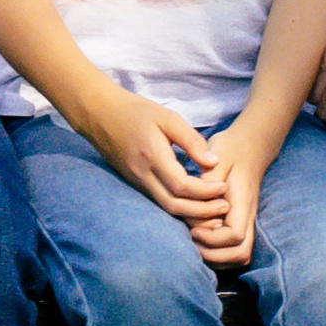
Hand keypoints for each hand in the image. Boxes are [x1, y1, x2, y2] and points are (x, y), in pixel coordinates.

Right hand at [80, 81, 218, 219]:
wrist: (101, 114)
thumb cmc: (136, 111)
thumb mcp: (168, 117)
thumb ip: (191, 140)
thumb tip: (213, 162)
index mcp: (153, 157)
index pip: (182, 186)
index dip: (205, 192)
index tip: (224, 187)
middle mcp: (144, 175)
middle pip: (174, 206)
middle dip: (202, 212)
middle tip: (225, 207)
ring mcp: (138, 182)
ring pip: (166, 208)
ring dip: (192, 215)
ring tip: (215, 212)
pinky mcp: (136, 184)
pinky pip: (160, 202)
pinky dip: (179, 208)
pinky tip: (195, 206)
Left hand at [184, 128, 263, 266]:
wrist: (249, 145)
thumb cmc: (232, 149)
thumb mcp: (219, 156)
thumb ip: (209, 179)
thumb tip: (199, 200)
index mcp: (242, 202)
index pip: (235, 235)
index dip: (213, 239)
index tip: (194, 229)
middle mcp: (247, 216)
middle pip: (242, 253)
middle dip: (215, 256)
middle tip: (193, 240)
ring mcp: (245, 220)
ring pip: (241, 255)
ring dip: (218, 257)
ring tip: (196, 242)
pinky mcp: (239, 221)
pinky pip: (235, 248)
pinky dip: (220, 253)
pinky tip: (202, 239)